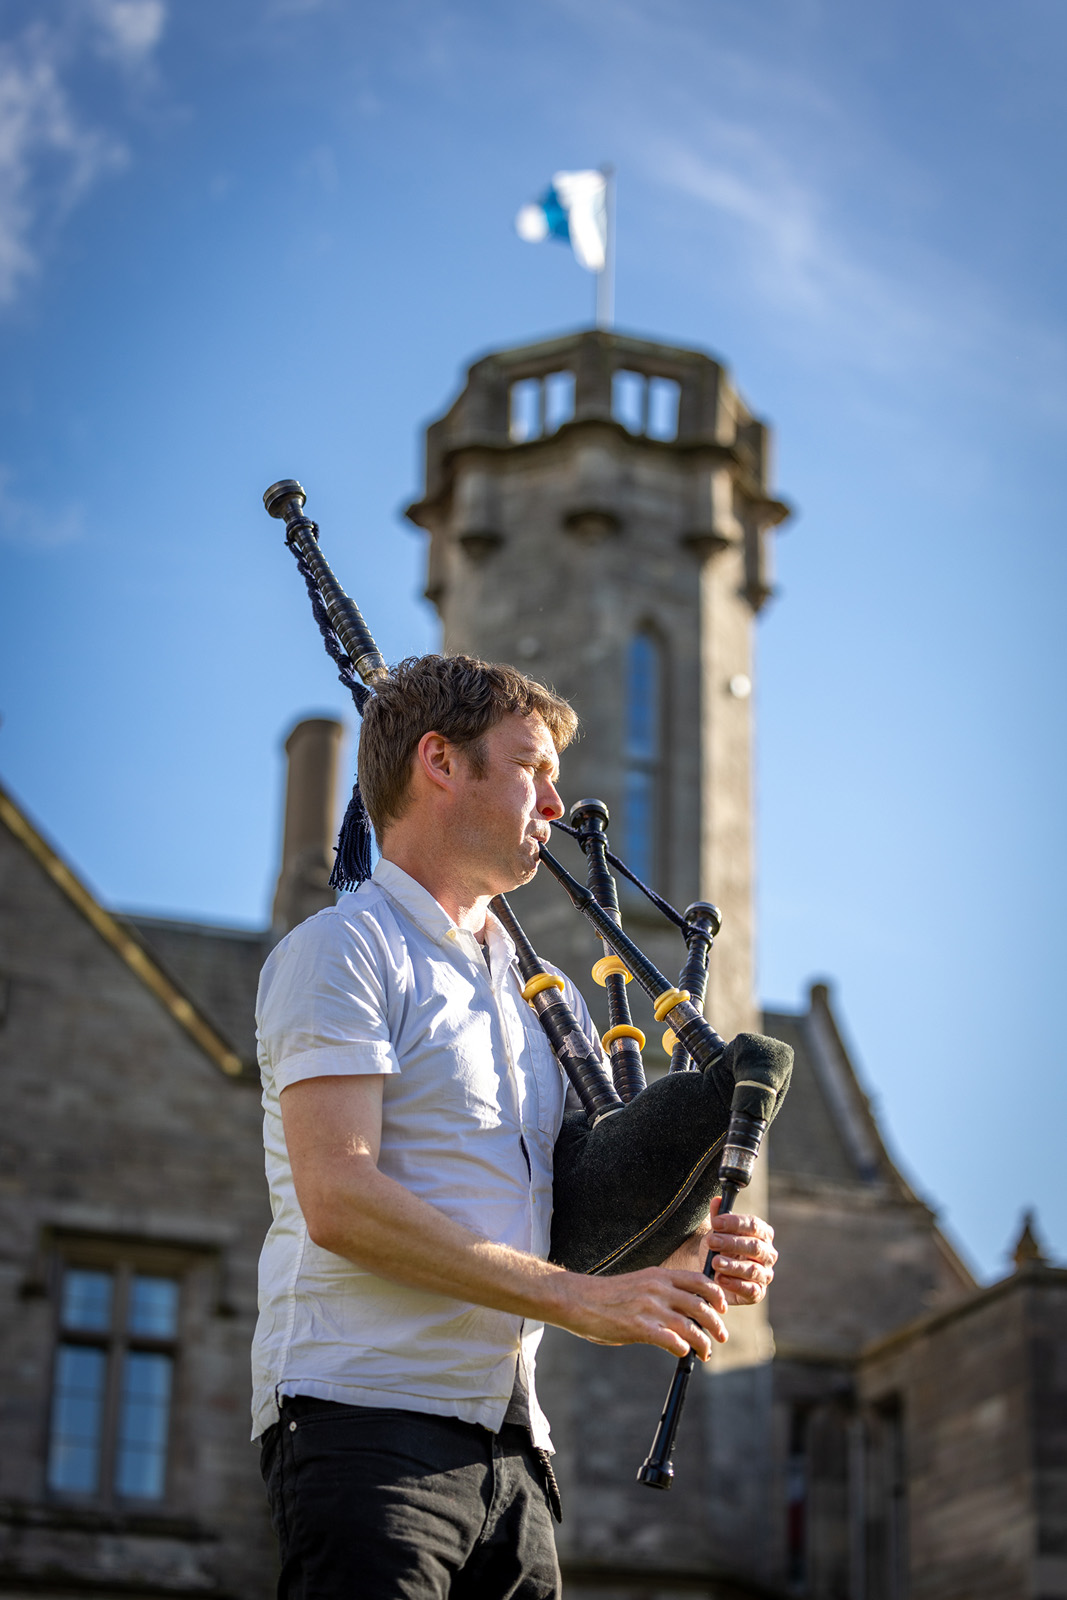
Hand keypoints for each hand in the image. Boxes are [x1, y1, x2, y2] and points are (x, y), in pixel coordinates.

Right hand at [551, 1265, 729, 1360]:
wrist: (577, 1299)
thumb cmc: (605, 1295)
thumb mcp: (638, 1283)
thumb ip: (660, 1293)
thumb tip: (681, 1314)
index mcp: (658, 1275)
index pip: (699, 1280)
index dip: (716, 1295)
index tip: (722, 1308)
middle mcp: (658, 1288)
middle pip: (701, 1305)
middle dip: (716, 1323)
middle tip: (722, 1335)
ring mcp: (650, 1308)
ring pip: (691, 1326)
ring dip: (703, 1342)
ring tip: (706, 1352)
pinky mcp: (640, 1327)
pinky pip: (673, 1341)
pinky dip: (683, 1349)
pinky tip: (682, 1353)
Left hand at [702, 1197, 776, 1305]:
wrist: (714, 1274)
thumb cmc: (720, 1248)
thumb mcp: (717, 1232)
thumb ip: (718, 1217)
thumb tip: (717, 1201)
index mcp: (762, 1234)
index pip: (754, 1225)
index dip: (735, 1223)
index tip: (716, 1222)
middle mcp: (768, 1254)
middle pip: (754, 1247)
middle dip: (732, 1243)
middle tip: (712, 1242)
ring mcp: (765, 1275)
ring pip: (752, 1269)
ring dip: (733, 1266)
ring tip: (715, 1262)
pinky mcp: (758, 1293)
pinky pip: (750, 1290)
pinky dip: (735, 1284)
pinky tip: (720, 1279)